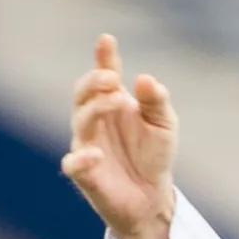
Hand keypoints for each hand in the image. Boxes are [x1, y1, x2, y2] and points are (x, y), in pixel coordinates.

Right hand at [61, 33, 177, 238]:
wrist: (152, 197)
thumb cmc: (154, 155)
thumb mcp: (164, 125)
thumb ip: (156, 101)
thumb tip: (145, 80)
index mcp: (113, 102)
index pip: (105, 75)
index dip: (104, 58)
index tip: (106, 40)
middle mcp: (95, 120)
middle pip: (83, 93)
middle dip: (94, 82)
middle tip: (112, 78)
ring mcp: (87, 145)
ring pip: (79, 121)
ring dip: (95, 108)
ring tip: (116, 101)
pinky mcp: (84, 174)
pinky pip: (73, 163)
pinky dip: (81, 158)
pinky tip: (97, 153)